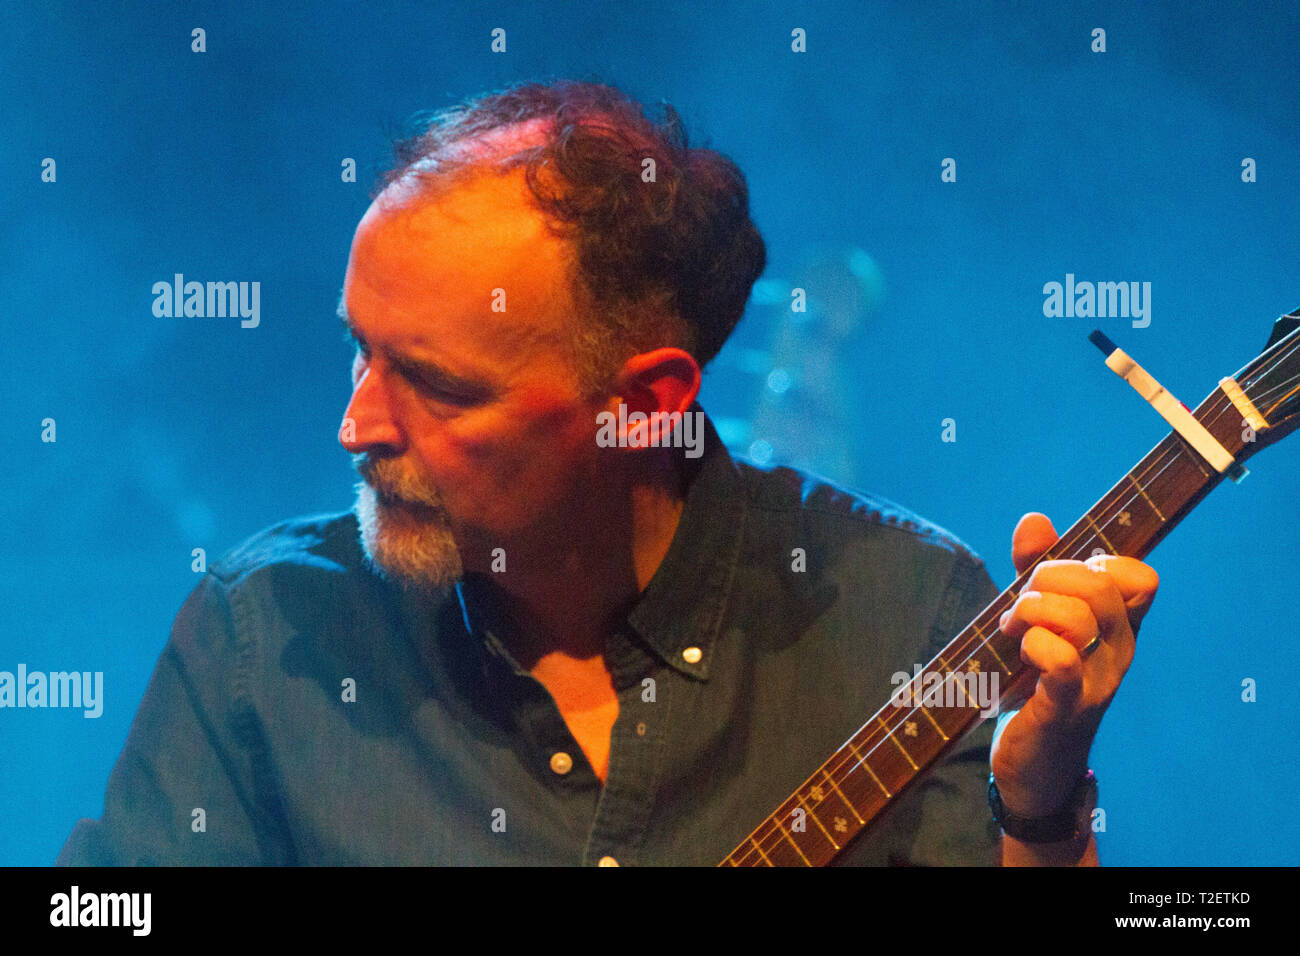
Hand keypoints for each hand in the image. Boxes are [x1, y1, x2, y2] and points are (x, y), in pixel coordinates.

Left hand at [989, 512, 1158, 816]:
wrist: (1030, 761)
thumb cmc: (1033, 682)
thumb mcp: (1034, 619)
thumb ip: (1033, 569)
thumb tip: (1034, 519)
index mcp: (1117, 626)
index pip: (1139, 576)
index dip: (1095, 562)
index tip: (1057, 581)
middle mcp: (1117, 651)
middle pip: (1101, 585)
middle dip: (1047, 579)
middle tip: (1019, 607)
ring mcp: (1097, 681)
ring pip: (1079, 618)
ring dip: (1031, 612)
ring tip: (1011, 632)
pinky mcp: (1065, 708)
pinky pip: (1062, 662)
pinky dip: (1034, 646)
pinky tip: (1020, 652)